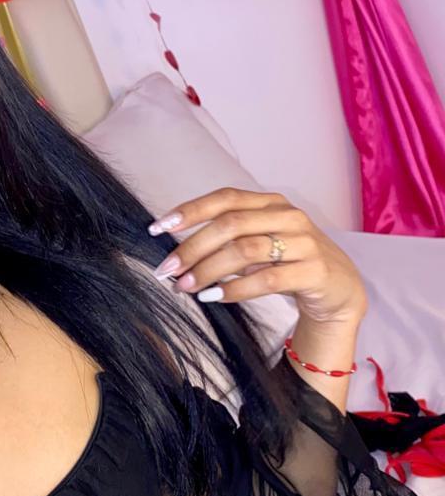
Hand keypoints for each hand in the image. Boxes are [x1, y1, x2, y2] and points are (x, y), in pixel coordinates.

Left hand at [148, 188, 367, 327]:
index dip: (189, 211)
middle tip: (167, 270)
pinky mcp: (316, 270)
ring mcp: (305, 242)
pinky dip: (236, 289)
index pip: (224, 198)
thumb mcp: (257, 245)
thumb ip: (226, 240)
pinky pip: (267, 278)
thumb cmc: (288, 264)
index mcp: (270, 203)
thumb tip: (177, 253)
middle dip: (192, 248)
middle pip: (230, 225)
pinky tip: (214, 297)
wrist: (339, 290)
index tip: (157, 228)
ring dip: (208, 270)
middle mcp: (288, 216)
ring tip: (186, 287)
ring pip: (245, 251)